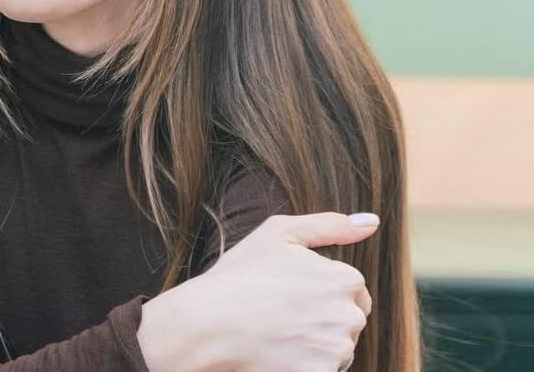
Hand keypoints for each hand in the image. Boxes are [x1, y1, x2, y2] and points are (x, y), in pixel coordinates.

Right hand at [137, 211, 377, 371]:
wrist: (207, 324)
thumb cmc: (240, 274)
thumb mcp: (280, 233)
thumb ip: (331, 225)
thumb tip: (372, 222)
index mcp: (345, 279)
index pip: (352, 290)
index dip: (318, 288)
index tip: (288, 290)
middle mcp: (350, 317)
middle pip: (347, 321)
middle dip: (322, 317)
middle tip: (280, 312)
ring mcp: (337, 350)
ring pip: (336, 348)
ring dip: (315, 343)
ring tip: (277, 332)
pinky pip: (321, 368)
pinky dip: (303, 364)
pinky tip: (277, 352)